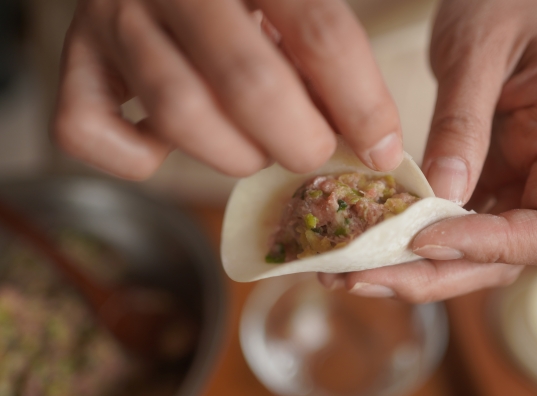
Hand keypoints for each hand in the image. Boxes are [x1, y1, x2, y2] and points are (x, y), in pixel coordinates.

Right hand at [52, 0, 403, 179]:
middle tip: (313, 154)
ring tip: (255, 151)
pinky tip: (168, 148)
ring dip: (232, 155)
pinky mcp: (77, 59)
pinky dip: (135, 160)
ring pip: (178, 112)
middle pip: (247, 82)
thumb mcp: (291, 1)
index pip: (319, 32)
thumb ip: (324, 49)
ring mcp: (114, 18)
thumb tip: (371, 139)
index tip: (381, 151)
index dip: (361, 105)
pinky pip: (88, 130)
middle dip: (298, 142)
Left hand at [319, 0, 536, 302]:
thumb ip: (464, 120)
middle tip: (359, 277)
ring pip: (467, 256)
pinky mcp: (473, 183)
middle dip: (431, 277)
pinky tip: (358, 246)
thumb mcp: (481, 50)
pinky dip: (402, 245)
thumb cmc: (506, 5)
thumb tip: (440, 196)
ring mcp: (506, 185)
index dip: (491, 248)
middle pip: (501, 262)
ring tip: (345, 275)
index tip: (424, 238)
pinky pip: (443, 227)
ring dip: (408, 273)